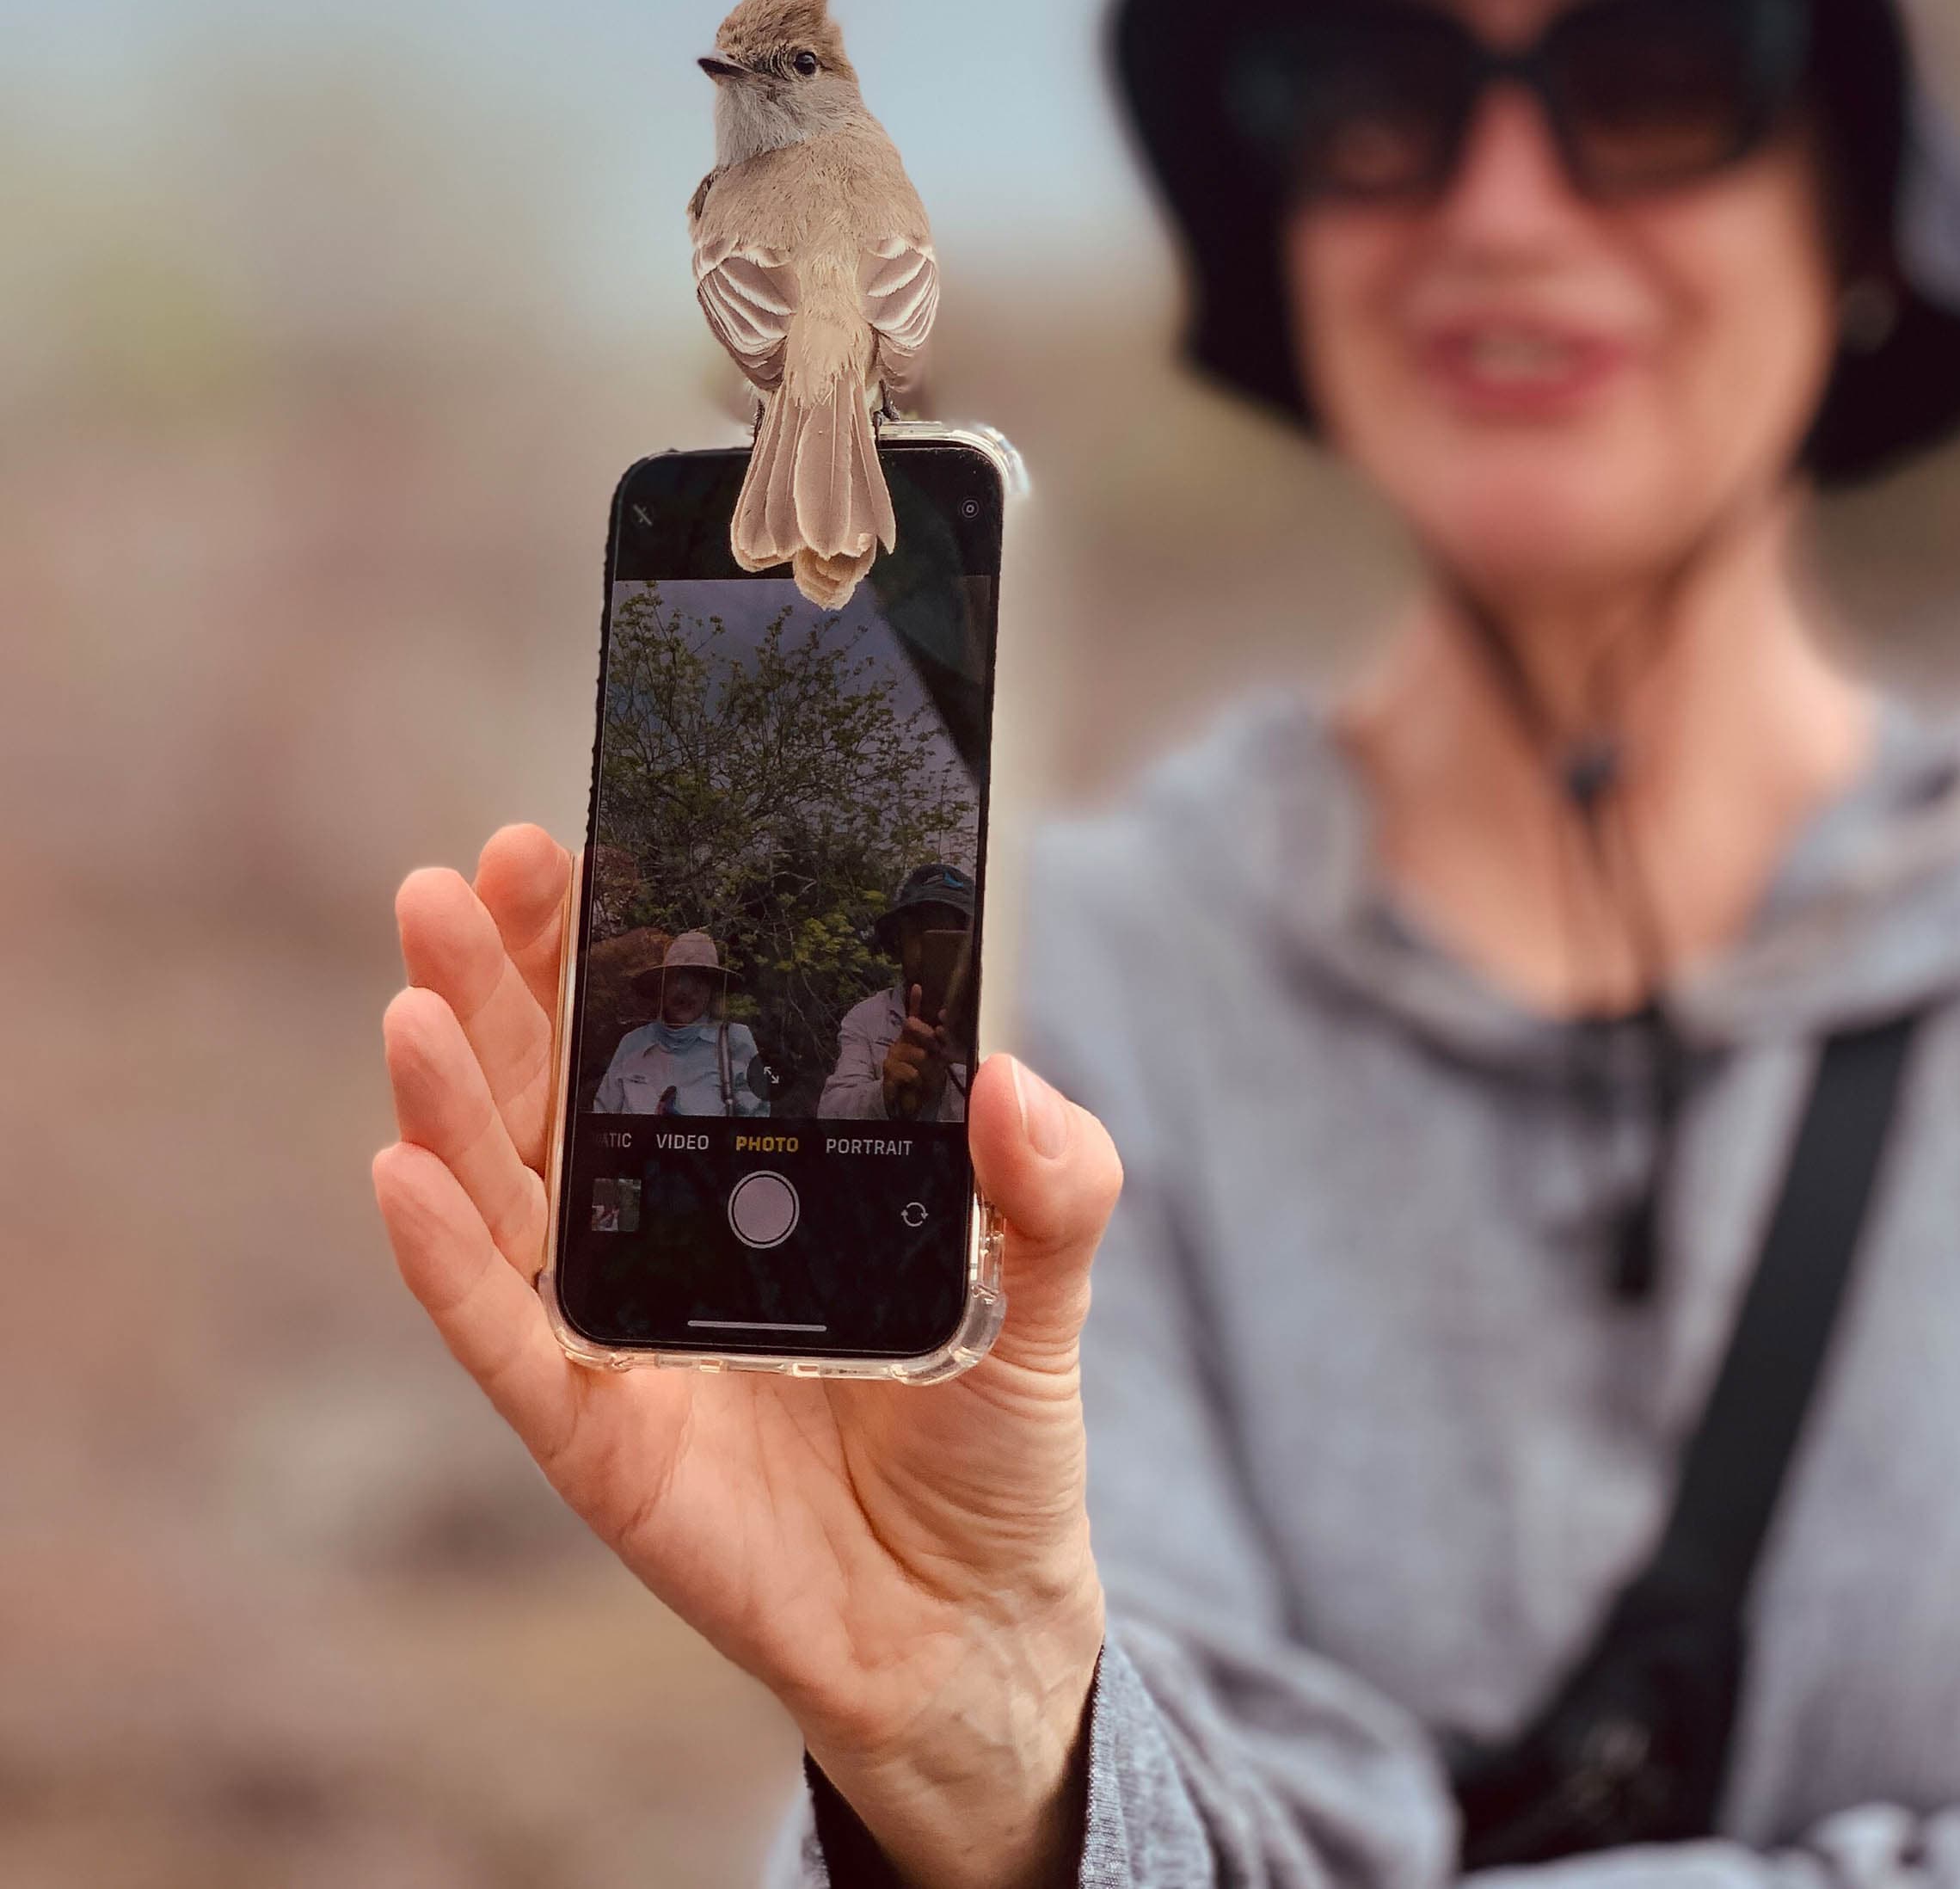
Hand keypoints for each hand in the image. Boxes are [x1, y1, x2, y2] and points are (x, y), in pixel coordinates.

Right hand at [375, 829, 1118, 1888]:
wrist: (971, 1622)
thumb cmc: (987, 1437)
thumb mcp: (1040, 1295)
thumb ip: (1050, 1189)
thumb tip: (1011, 1081)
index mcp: (748, 1170)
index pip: (656, 1032)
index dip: (599, 943)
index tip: (566, 845)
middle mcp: (661, 1232)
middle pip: (552, 1089)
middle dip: (498, 984)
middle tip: (452, 882)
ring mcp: (616, 1332)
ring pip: (506, 1196)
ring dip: (449, 1098)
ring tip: (415, 1003)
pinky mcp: (600, 1438)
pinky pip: (509, 1340)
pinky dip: (450, 1265)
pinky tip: (401, 1175)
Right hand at [882, 984, 951, 1118]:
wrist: (907, 1101)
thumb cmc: (924, 1077)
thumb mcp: (936, 1058)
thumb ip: (939, 1042)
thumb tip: (941, 1024)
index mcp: (913, 1037)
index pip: (913, 1014)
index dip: (915, 1001)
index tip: (918, 987)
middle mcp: (901, 1042)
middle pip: (913, 1026)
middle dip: (929, 1036)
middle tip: (937, 1050)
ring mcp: (893, 1055)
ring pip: (919, 1054)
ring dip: (929, 1068)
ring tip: (928, 1075)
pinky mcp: (889, 1070)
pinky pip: (912, 1072)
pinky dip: (920, 1081)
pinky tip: (917, 1084)